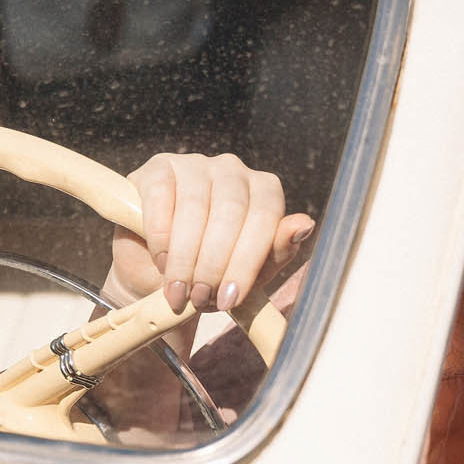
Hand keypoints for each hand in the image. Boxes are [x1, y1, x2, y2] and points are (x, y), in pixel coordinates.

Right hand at [110, 152, 313, 314]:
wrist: (158, 270)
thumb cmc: (212, 269)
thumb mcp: (249, 271)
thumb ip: (277, 251)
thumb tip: (305, 225)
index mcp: (265, 190)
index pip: (266, 218)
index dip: (247, 262)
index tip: (230, 299)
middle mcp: (233, 170)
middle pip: (231, 211)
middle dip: (214, 263)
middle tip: (201, 299)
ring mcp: (196, 164)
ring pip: (195, 207)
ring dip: (186, 256)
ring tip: (179, 290)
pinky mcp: (159, 167)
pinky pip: (162, 197)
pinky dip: (160, 234)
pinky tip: (161, 260)